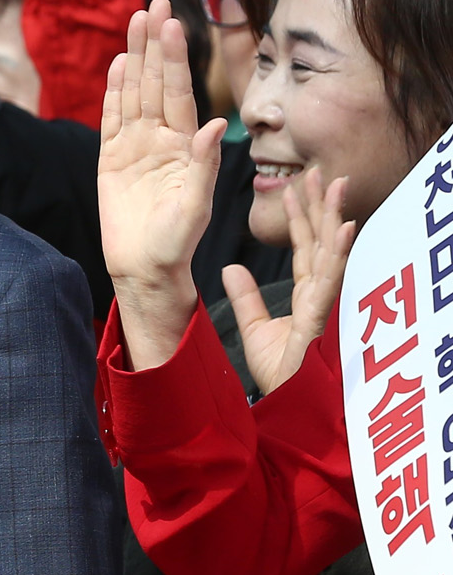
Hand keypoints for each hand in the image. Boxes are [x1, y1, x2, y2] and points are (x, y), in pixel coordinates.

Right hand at [98, 0, 226, 367]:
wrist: (145, 269)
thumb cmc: (176, 244)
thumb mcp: (196, 208)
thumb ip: (204, 166)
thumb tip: (215, 125)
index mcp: (185, 147)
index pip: (180, 93)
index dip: (176, 58)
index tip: (174, 23)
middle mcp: (162, 140)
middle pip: (157, 83)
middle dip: (156, 44)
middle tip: (154, 4)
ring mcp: (136, 148)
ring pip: (135, 93)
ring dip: (135, 58)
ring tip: (136, 21)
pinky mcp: (111, 161)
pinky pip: (112, 120)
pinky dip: (114, 92)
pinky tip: (117, 66)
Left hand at [223, 166, 354, 393]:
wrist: (289, 403)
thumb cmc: (282, 373)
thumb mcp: (255, 329)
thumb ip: (246, 297)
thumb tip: (230, 268)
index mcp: (306, 294)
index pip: (304, 247)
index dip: (300, 218)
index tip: (294, 188)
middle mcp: (321, 293)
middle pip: (321, 241)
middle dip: (319, 206)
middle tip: (318, 171)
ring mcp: (328, 302)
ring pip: (332, 251)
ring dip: (334, 217)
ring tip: (334, 184)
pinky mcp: (328, 316)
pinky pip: (335, 280)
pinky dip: (341, 253)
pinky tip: (346, 227)